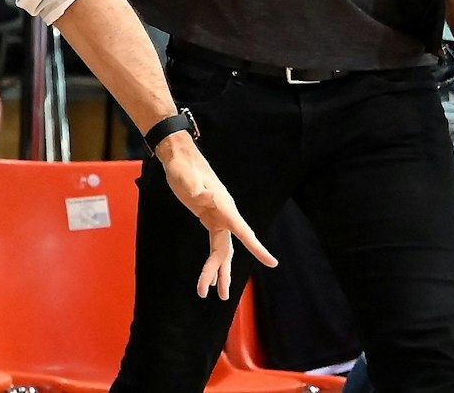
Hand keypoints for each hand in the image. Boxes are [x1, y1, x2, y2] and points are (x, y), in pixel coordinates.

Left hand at [155, 134, 275, 297]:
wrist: (180, 158)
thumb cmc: (183, 167)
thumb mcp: (186, 178)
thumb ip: (196, 188)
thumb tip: (205, 195)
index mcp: (224, 208)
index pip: (244, 232)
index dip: (257, 248)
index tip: (273, 263)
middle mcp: (225, 216)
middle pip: (228, 250)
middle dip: (223, 272)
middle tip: (220, 295)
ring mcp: (218, 218)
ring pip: (222, 251)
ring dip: (218, 272)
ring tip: (215, 294)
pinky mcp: (209, 219)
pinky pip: (215, 245)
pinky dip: (213, 261)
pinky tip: (210, 276)